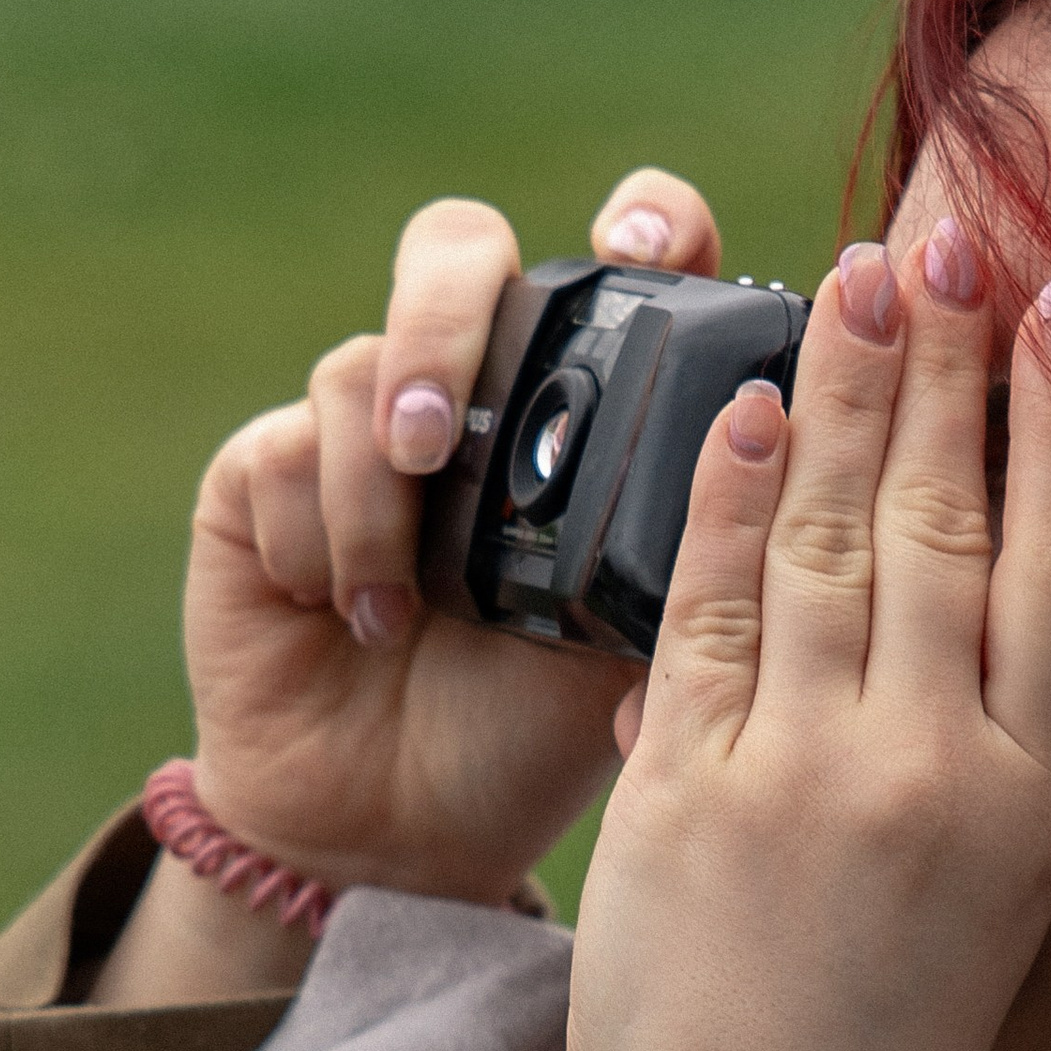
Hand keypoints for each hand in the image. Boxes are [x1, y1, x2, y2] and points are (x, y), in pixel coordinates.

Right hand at [92, 179, 724, 1006]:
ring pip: (358, 364)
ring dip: (376, 490)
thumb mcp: (648, 641)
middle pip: (458, 248)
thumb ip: (703, 537)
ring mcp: (367, 423)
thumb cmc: (539, 731)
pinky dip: (316, 540)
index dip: (647, 216)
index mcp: (594, 400)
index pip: (629, 251)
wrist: (409, 835)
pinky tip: (354, 618)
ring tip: (401, 605)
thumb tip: (787, 445)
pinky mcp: (263, 475)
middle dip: (444, 318)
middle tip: (441, 432)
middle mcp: (481, 386)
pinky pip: (277, 450)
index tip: (646, 239)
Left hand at [566, 220, 1050, 1050]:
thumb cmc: (882, 1049)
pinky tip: (737, 410)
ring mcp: (810, 781)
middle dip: (949, 370)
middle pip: (952, 525)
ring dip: (841, 395)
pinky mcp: (689, 799)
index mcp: (1031, 803)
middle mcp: (935, 775)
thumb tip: (944, 590)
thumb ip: (967, 748)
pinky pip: (710, 612)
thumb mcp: (985, 899)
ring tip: (853, 284)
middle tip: (949, 246)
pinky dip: (726, 498)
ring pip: (834, 542)